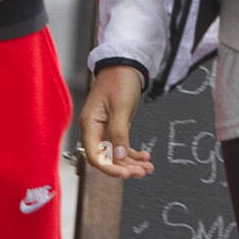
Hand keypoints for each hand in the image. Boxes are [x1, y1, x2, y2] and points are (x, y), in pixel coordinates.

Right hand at [79, 65, 153, 179]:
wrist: (126, 64)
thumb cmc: (119, 80)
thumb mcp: (120, 107)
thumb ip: (119, 133)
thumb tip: (119, 157)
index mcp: (90, 124)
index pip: (94, 155)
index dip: (109, 168)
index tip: (126, 174)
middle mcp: (95, 129)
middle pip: (106, 158)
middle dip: (124, 167)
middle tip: (141, 172)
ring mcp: (104, 129)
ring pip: (116, 154)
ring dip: (131, 163)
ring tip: (148, 167)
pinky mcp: (115, 126)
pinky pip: (122, 146)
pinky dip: (133, 154)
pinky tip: (145, 156)